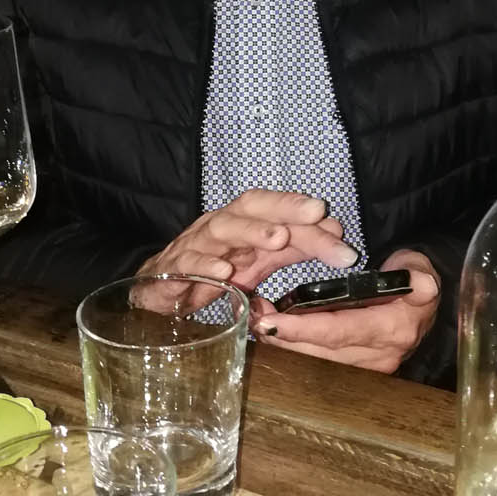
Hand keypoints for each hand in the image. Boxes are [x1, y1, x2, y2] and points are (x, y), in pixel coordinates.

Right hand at [137, 189, 356, 293]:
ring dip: (251, 231)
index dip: (299, 207)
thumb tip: (335, 230)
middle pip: (251, 206)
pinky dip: (206, 266)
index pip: (273, 207)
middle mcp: (222, 225)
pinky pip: (189, 263)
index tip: (329, 215)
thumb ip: (296, 246)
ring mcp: (197, 245)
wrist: (161, 288)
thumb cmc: (214, 269)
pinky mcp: (175, 269)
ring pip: (222, 228)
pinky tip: (224, 273)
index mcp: (243, 221)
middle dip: (283, 208)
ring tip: (278, 239)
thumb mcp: (260, 259)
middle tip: (314, 214)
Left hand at [249, 250, 440, 373]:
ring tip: (257, 323)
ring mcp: (369, 367)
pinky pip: (321, 361)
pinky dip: (296, 348)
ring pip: (317, 361)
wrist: (422, 301)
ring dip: (285, 344)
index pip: (339, 330)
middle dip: (284, 337)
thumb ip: (417, 274)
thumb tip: (422, 282)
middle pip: (321, 352)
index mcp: (393, 329)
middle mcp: (381, 356)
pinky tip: (275, 333)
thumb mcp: (419, 269)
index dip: (303, 328)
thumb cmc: (413, 276)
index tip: (270, 320)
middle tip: (252, 320)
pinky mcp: (359, 370)